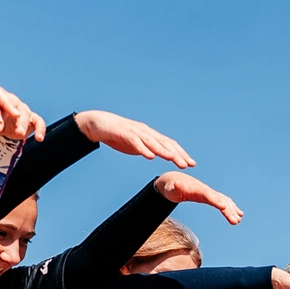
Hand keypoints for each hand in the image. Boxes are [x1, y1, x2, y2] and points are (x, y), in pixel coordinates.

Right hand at [76, 110, 193, 167]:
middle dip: (177, 154)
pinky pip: (135, 142)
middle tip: (187, 165)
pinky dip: (143, 149)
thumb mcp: (134, 143)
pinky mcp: (123, 133)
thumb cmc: (117, 134)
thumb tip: (154, 155)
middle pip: (164, 143)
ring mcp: (135, 132)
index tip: (192, 164)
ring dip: (163, 150)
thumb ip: (144, 148)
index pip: (169, 144)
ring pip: (152, 142)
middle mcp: (145, 132)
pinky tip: (150, 157)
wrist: (98, 123)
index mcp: (149, 135)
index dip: (181, 153)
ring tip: (172, 159)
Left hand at [154, 171, 241, 223]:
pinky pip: (224, 201)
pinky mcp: (211, 196)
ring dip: (232, 210)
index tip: (223, 207)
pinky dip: (232, 207)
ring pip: (224, 200)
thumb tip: (177, 184)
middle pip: (219, 199)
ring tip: (238, 220)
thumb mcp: (171, 188)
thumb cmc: (172, 187)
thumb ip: (175, 187)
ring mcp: (209, 192)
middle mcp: (205, 190)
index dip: (215, 200)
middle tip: (235, 221)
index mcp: (196, 189)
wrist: (175, 180)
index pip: (207, 195)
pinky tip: (239, 215)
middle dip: (228, 210)